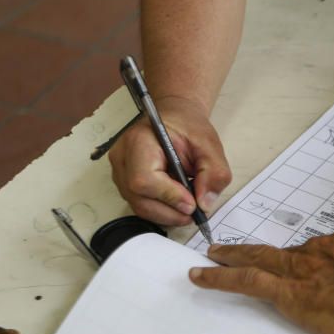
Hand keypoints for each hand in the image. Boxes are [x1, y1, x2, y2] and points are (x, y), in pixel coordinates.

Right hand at [109, 97, 231, 225]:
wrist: (174, 119)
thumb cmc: (188, 127)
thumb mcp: (210, 144)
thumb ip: (213, 173)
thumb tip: (204, 203)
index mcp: (140, 141)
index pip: (144, 179)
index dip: (169, 196)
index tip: (193, 203)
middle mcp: (122, 158)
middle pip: (140, 198)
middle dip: (171, 212)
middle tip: (196, 211)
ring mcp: (120, 172)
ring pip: (140, 207)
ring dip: (168, 214)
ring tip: (189, 206)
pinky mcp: (124, 183)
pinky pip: (141, 205)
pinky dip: (162, 211)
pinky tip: (177, 203)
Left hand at [188, 231, 333, 333]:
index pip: (326, 251)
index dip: (312, 260)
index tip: (307, 266)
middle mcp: (327, 252)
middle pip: (288, 251)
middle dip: (265, 251)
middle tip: (244, 249)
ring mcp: (306, 271)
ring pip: (261, 259)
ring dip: (235, 257)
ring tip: (214, 256)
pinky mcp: (290, 294)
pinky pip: (247, 281)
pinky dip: (220, 278)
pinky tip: (201, 276)